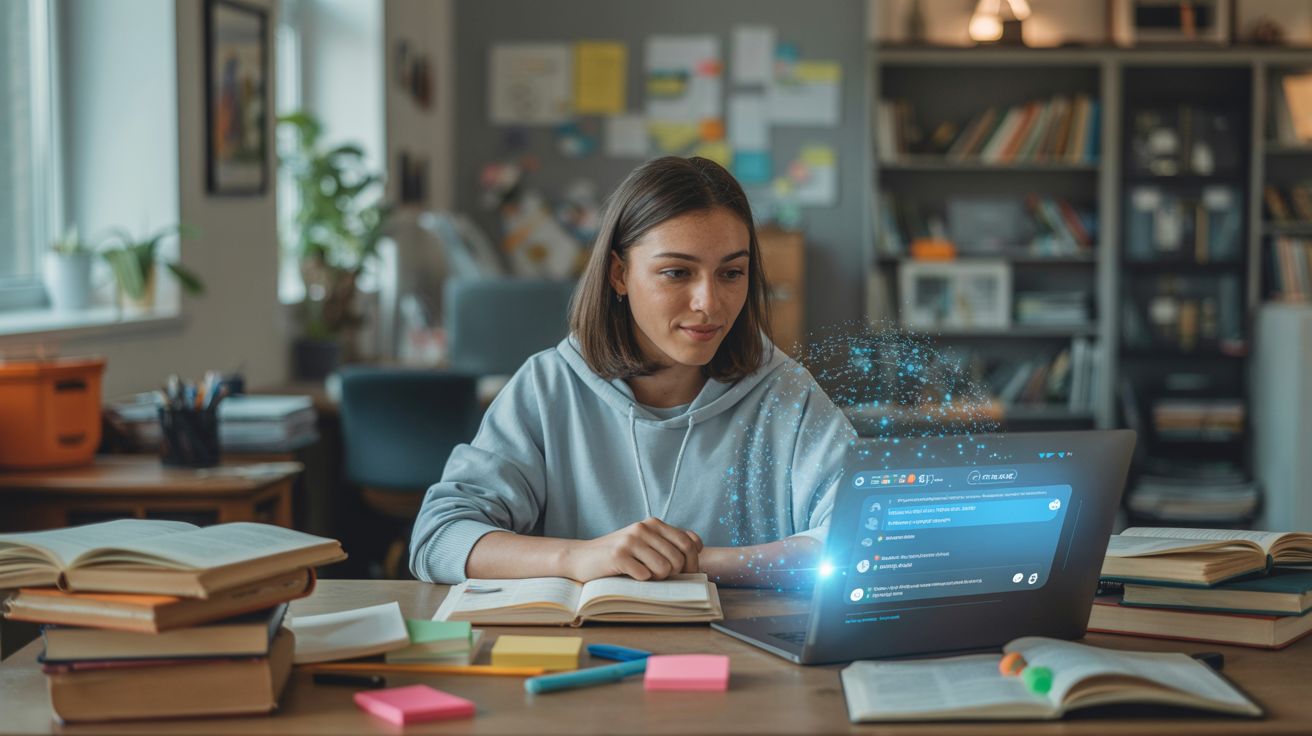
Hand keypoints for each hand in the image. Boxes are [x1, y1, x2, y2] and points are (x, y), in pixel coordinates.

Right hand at [563, 518, 702, 581]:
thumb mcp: (646, 544)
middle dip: (673, 575)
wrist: (581, 558)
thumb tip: (698, 547)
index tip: (684, 574)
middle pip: (679, 559)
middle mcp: (644, 527)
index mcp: (655, 524)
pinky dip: (639, 581)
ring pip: (664, 569)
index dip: (693, 563)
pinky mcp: (618, 555)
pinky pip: (645, 576)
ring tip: (641, 574)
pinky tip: (628, 575)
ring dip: (655, 579)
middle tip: (656, 577)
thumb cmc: (618, 556)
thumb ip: (669, 542)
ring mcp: (631, 540)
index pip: (691, 543)